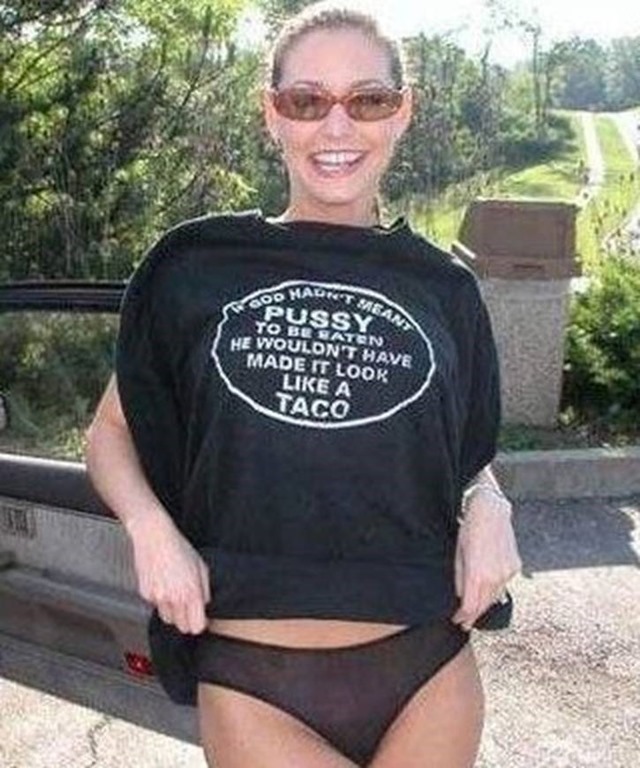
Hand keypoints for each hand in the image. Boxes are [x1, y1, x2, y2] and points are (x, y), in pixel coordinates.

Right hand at [127, 513, 210, 634]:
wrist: (154, 537)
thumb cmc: (179, 547)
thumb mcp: (200, 566)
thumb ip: (205, 590)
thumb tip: (204, 605)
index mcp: (191, 592)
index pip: (196, 626)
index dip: (199, 624)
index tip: (199, 618)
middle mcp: (174, 598)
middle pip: (181, 627)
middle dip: (186, 620)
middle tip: (187, 606)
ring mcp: (158, 598)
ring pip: (167, 618)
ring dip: (172, 611)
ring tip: (174, 592)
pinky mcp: (145, 594)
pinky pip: (155, 605)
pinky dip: (159, 599)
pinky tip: (162, 583)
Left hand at [451, 492, 520, 631]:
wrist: (491, 512)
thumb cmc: (470, 530)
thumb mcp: (458, 554)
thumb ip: (460, 578)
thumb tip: (462, 596)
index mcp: (477, 575)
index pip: (470, 606)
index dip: (463, 617)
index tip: (458, 621)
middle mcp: (495, 577)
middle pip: (484, 605)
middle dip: (474, 615)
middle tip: (465, 622)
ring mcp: (507, 573)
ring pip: (495, 597)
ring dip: (484, 604)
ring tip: (475, 610)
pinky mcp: (514, 567)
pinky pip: (503, 585)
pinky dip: (494, 590)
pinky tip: (487, 591)